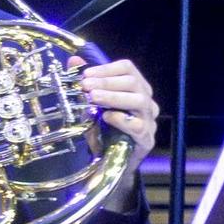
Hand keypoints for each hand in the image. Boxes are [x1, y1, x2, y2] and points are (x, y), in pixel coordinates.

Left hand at [78, 56, 157, 199]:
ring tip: (93, 98)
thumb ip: (86, 83)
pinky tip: (107, 117)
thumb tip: (73, 60)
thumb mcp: (92, 105)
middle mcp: (146, 100)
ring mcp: (150, 120)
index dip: (106, 68)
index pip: (127, 68)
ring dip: (113, 97)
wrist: (112, 163)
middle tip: (85, 86)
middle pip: (132, 82)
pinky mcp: (147, 139)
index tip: (85, 74)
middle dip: (106, 82)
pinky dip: (121, 119)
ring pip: (138, 100)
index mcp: (136, 87)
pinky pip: (138, 125)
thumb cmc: (104, 130)